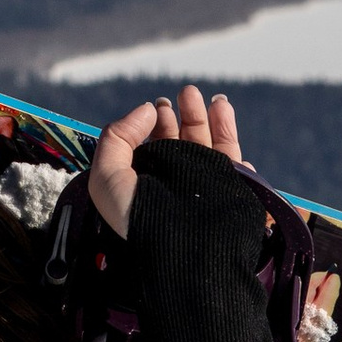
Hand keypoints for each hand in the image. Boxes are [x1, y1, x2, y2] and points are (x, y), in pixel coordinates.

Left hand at [88, 83, 243, 237]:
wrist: (180, 248)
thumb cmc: (138, 217)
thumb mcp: (106, 175)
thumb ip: (117, 136)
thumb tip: (147, 110)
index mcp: (150, 182)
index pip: (157, 145)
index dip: (158, 122)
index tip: (158, 106)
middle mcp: (178, 183)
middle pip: (186, 140)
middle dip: (186, 113)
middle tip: (186, 92)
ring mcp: (206, 187)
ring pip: (213, 145)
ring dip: (212, 117)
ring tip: (213, 97)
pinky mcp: (231, 190)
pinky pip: (235, 162)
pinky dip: (231, 138)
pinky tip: (226, 119)